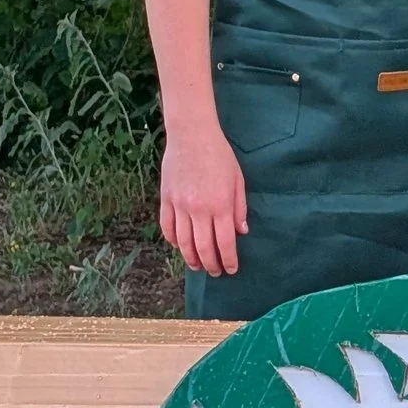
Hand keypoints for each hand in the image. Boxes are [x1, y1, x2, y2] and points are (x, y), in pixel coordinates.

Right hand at [161, 130, 249, 275]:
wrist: (192, 135)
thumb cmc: (219, 156)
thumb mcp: (238, 180)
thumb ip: (239, 208)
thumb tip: (241, 232)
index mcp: (221, 205)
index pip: (225, 243)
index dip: (228, 260)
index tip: (231, 270)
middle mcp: (199, 209)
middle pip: (203, 247)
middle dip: (210, 264)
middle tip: (214, 272)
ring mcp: (180, 205)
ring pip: (183, 242)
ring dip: (190, 258)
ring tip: (197, 265)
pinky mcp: (166, 199)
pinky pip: (168, 227)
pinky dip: (173, 241)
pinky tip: (179, 246)